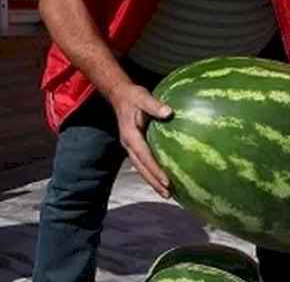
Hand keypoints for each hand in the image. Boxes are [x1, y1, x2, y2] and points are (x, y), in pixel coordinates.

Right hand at [110, 83, 173, 197]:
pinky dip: (151, 172)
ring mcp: (130, 147)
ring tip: (166, 193)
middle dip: (153, 182)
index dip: (155, 170)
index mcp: (130, 135)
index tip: (167, 181)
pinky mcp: (134, 146)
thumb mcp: (143, 97)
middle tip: (168, 194)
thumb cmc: (133, 96)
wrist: (119, 95)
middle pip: (141, 168)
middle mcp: (129, 144)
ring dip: (152, 181)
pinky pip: (142, 163)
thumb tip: (169, 113)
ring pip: (141, 168)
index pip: (144, 157)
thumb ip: (154, 105)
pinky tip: (161, 179)